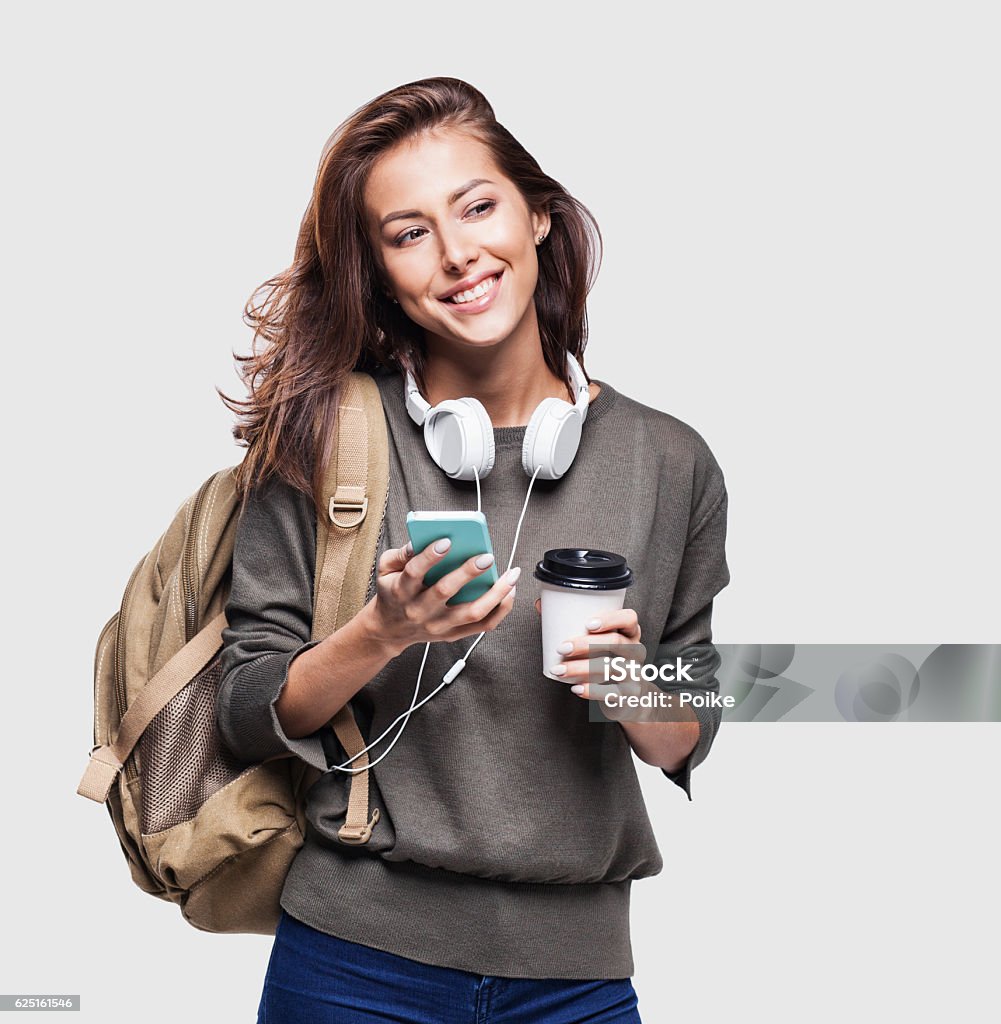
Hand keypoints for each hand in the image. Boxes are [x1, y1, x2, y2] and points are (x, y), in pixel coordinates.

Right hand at [361, 539, 519, 654]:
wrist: (390, 629)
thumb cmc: (393, 592)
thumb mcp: (385, 570)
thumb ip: (400, 554)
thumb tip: (419, 542)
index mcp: (402, 591)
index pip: (415, 572)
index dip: (430, 556)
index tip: (446, 541)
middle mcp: (420, 610)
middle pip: (445, 591)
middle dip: (468, 572)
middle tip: (486, 557)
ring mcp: (439, 625)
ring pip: (471, 612)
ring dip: (495, 594)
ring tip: (511, 575)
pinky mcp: (453, 634)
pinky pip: (483, 625)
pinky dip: (501, 610)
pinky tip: (510, 592)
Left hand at [533, 601, 651, 713]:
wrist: (630, 694)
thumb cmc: (608, 658)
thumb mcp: (598, 640)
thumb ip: (572, 623)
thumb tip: (541, 605)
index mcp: (630, 632)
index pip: (629, 618)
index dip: (611, 619)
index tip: (588, 624)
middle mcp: (636, 650)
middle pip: (616, 642)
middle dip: (587, 644)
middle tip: (562, 647)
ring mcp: (635, 672)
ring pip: (610, 668)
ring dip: (582, 668)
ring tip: (560, 670)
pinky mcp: (629, 693)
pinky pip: (613, 692)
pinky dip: (593, 690)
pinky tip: (576, 688)